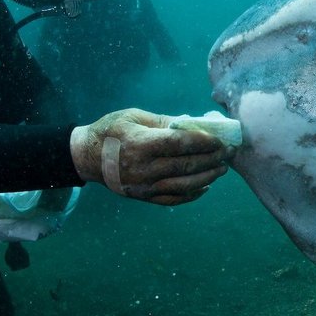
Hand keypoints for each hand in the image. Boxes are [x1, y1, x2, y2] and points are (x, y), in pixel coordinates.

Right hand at [70, 108, 229, 205]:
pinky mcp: (143, 197)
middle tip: (228, 152)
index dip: (203, 142)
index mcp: (139, 144)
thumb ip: (164, 122)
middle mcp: (142, 169)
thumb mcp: (134, 117)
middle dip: (211, 159)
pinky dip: (192, 194)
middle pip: (185, 165)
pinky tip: (205, 186)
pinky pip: (173, 199)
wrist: (86, 157)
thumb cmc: (111, 131)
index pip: (179, 144)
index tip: (220, 139)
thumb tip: (194, 124)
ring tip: (221, 168)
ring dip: (207, 177)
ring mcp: (143, 187)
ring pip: (183, 185)